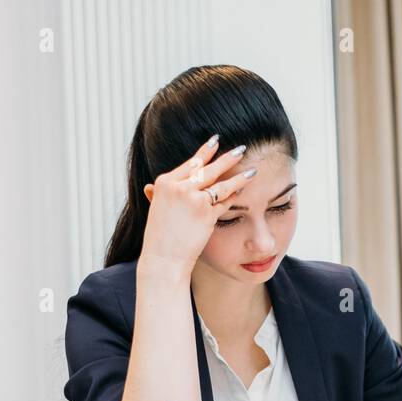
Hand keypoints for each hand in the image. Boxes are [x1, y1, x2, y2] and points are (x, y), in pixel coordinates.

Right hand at [138, 135, 256, 273]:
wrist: (163, 259)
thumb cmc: (159, 238)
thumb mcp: (154, 210)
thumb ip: (157, 196)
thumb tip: (149, 188)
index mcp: (164, 183)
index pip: (190, 163)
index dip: (205, 152)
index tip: (215, 141)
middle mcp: (179, 188)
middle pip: (208, 169)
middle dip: (227, 158)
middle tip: (241, 149)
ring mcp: (194, 200)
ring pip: (221, 184)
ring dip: (239, 177)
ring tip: (252, 172)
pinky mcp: (207, 214)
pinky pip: (225, 203)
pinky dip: (234, 198)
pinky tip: (243, 193)